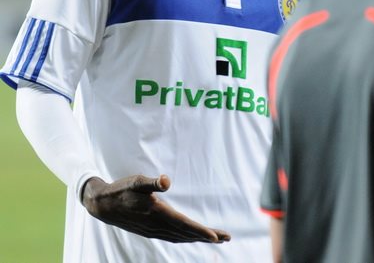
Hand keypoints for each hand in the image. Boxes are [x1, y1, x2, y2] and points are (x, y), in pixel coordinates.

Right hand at [81, 174, 230, 243]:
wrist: (101, 204)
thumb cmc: (121, 190)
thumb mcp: (135, 181)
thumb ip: (151, 182)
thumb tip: (166, 180)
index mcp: (157, 214)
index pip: (183, 224)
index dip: (200, 231)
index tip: (216, 236)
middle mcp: (157, 225)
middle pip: (186, 234)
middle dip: (207, 236)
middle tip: (227, 238)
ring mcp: (153, 230)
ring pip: (180, 237)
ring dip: (198, 238)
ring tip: (216, 238)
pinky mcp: (150, 230)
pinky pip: (172, 237)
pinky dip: (185, 238)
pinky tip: (190, 237)